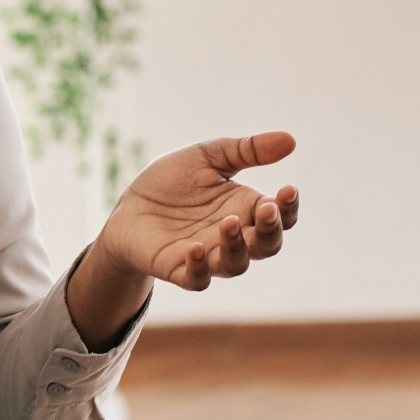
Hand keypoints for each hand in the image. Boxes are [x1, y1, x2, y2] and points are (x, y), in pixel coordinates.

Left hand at [66, 133, 299, 346]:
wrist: (128, 205)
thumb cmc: (172, 182)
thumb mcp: (208, 156)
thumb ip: (246, 150)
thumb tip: (291, 141)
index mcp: (245, 209)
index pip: (280, 216)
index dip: (289, 207)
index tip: (288, 189)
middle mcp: (233, 237)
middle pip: (267, 245)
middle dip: (271, 230)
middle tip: (267, 209)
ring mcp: (208, 256)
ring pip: (236, 265)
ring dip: (237, 247)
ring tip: (227, 223)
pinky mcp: (179, 269)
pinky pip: (197, 279)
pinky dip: (199, 268)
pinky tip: (195, 249)